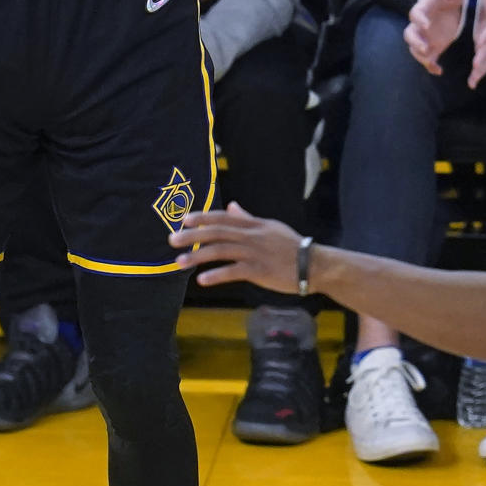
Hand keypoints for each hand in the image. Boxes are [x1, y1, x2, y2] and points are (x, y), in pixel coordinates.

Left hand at [169, 201, 301, 290]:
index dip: (202, 217)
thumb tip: (232, 206)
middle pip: (216, 232)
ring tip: (179, 263)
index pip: (222, 217)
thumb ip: (248, 217)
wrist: (313, 264)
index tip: (184, 219)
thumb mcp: (269, 227)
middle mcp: (250, 235)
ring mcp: (254, 252)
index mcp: (252, 224)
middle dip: (192, 235)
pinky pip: (234, 271)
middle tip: (172, 240)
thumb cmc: (290, 246)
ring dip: (197, 256)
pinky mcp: (259, 270)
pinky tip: (202, 280)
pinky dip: (217, 274)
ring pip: (220, 250)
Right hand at [404, 0, 464, 75]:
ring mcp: (424, 37)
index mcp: (423, 8)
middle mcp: (420, 24)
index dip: (419, 19)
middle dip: (415, 42)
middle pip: (409, 34)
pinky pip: (427, 58)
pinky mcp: (432, 46)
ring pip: (415, 49)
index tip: (426, 25)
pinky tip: (438, 71)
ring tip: (431, 62)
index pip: (416, 13)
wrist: (448, 3)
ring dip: (421, 56)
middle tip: (424, 48)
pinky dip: (430, 66)